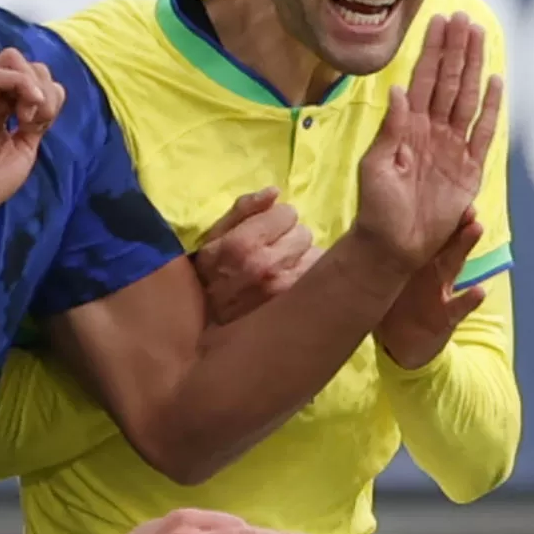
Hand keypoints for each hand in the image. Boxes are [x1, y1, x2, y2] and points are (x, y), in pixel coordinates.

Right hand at [0, 49, 64, 235]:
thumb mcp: (23, 149)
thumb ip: (36, 121)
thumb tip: (45, 98)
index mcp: (2, 105)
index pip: (35, 78)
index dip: (48, 96)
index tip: (38, 127)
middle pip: (28, 63)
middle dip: (45, 88)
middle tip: (35, 121)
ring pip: (14, 58)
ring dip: (34, 85)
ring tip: (28, 117)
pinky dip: (22, 85)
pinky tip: (23, 113)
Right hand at [191, 188, 321, 324]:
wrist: (217, 341)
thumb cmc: (212, 284)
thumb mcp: (211, 243)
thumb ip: (241, 211)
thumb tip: (274, 193)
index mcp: (238, 246)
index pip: (284, 212)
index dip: (274, 223)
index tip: (262, 236)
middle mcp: (265, 265)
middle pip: (303, 231)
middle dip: (288, 241)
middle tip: (272, 258)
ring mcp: (288, 286)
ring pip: (315, 251)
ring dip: (301, 260)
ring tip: (282, 275)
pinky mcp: (306, 303)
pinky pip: (322, 273)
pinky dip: (311, 279)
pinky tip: (294, 290)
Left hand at [353, 14, 502, 271]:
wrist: (392, 245)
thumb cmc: (376, 208)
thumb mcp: (375, 166)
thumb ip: (389, 130)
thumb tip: (397, 91)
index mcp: (405, 127)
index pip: (421, 80)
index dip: (431, 51)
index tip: (438, 22)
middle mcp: (431, 131)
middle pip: (448, 81)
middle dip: (455, 49)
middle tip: (463, 17)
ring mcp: (452, 147)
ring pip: (467, 98)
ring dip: (473, 67)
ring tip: (479, 36)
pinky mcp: (470, 168)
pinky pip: (485, 132)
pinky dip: (492, 107)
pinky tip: (496, 80)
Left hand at [377, 208, 487, 368]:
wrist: (402, 345)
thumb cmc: (394, 304)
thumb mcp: (384, 277)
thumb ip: (373, 251)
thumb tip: (348, 219)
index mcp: (417, 260)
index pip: (428, 232)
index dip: (433, 214)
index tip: (437, 193)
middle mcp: (433, 271)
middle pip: (446, 242)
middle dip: (456, 223)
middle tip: (465, 202)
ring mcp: (442, 292)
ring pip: (455, 267)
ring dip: (465, 247)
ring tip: (476, 228)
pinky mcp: (446, 318)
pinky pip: (458, 308)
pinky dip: (469, 300)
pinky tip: (478, 291)